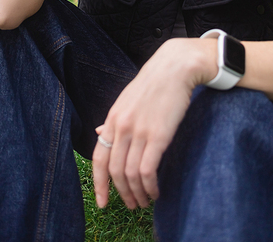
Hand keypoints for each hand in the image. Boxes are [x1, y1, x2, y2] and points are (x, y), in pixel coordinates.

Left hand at [92, 37, 216, 209]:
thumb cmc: (153, 83)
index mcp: (113, 118)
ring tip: (145, 200)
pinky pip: (147, 170)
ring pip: (131, 174)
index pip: (98, 158)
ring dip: (138, 193)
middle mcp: (122, 126)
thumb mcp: (127, 100)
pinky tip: (156, 191)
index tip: (103, 202)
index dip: (99, 184)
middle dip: (122, 194)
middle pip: (115, 171)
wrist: (174, 67)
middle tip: (131, 205)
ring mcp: (139, 131)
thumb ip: (114, 120)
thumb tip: (98, 133)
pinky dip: (150, 186)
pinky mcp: (158, 135)